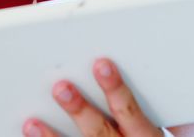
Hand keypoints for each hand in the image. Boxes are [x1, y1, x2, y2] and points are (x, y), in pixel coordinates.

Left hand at [22, 58, 163, 136]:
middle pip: (99, 130)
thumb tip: (156, 71)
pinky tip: (32, 135)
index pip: (129, 111)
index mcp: (144, 136)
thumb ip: (156, 107)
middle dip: (79, 109)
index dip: (116, 88)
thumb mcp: (161, 128)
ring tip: (32, 122)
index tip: (102, 64)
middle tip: (61, 87)